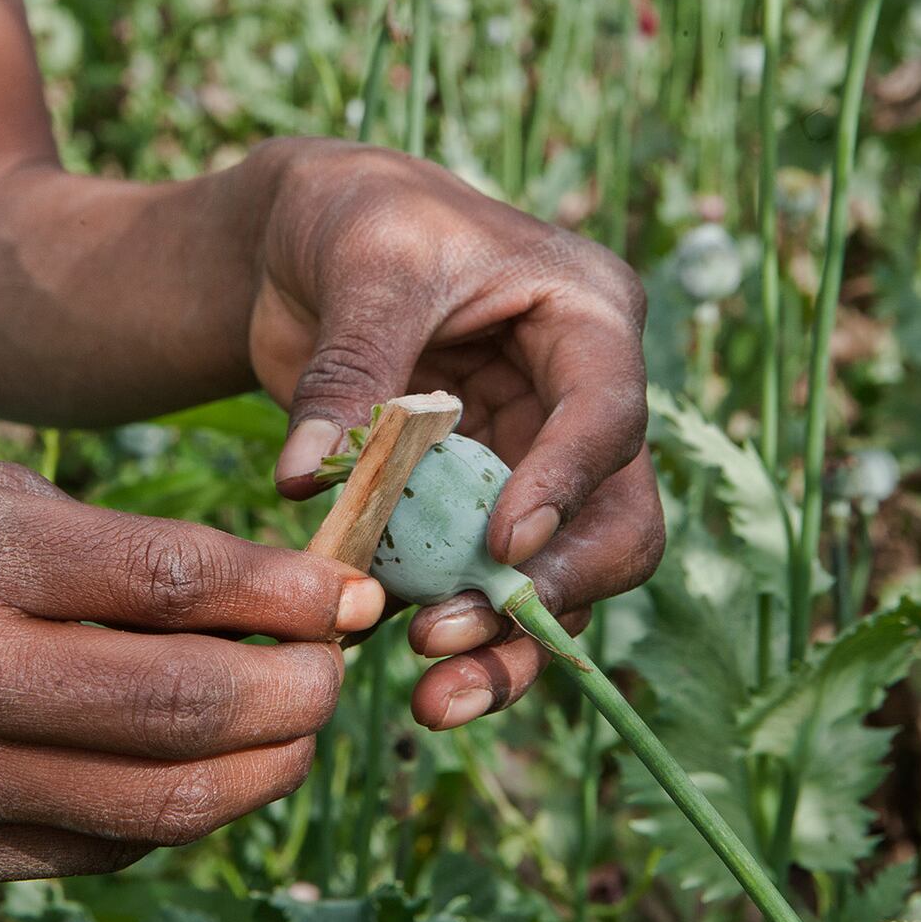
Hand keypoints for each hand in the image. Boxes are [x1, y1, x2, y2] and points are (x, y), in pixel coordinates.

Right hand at [0, 460, 383, 882]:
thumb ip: (115, 551)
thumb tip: (273, 601)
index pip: (165, 582)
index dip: (283, 592)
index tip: (346, 591)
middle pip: (180, 709)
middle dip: (298, 690)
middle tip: (336, 662)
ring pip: (160, 803)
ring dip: (263, 765)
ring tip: (291, 720)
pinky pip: (101, 845)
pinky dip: (178, 806)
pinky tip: (199, 763)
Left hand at [249, 138, 664, 729]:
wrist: (305, 245)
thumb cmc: (354, 219)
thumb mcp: (362, 265)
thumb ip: (350, 368)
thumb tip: (308, 480)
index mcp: (585, 317)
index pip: (608, 411)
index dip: (567, 485)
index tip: (502, 546)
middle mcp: (578, 401)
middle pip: (615, 522)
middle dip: (547, 593)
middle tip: (453, 638)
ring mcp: (530, 463)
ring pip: (557, 577)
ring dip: (506, 643)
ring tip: (436, 702)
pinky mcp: (471, 506)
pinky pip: (479, 581)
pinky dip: (448, 625)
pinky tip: (390, 662)